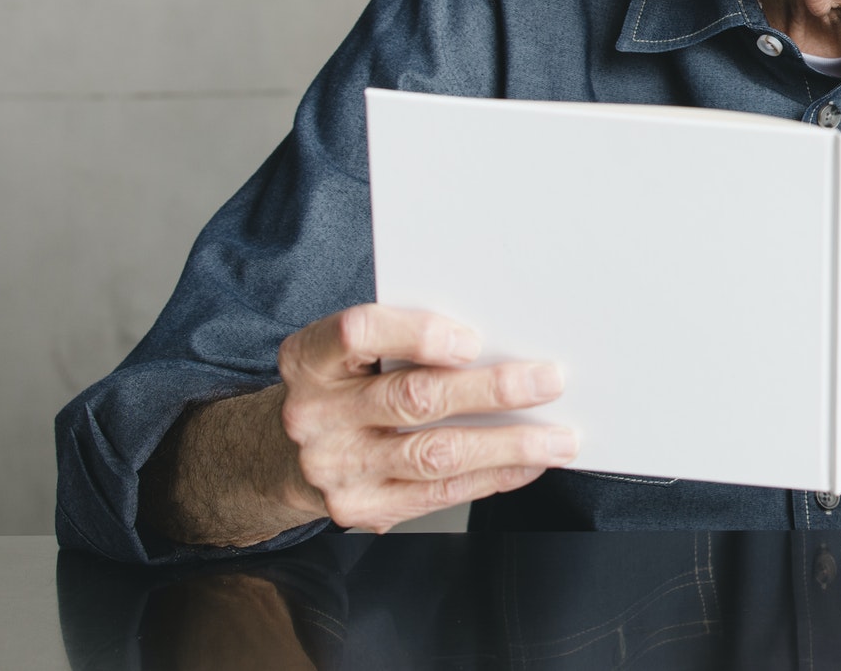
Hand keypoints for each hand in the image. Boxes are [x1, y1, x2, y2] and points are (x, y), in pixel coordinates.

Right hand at [274, 303, 578, 532]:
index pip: (359, 332)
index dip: (418, 333)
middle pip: (413, 398)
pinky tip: (526, 463)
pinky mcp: (359, 508)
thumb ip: (405, 339)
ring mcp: (335, 467)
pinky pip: (438, 493)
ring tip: (558, 437)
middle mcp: (314, 413)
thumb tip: (501, 340)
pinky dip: (491, 477)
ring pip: (435, 454)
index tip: (472, 339)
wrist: (282, 454)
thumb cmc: (342, 385)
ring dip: (508, 445)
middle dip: (492, 390)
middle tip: (548, 381)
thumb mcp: (352, 351)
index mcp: (310, 357)